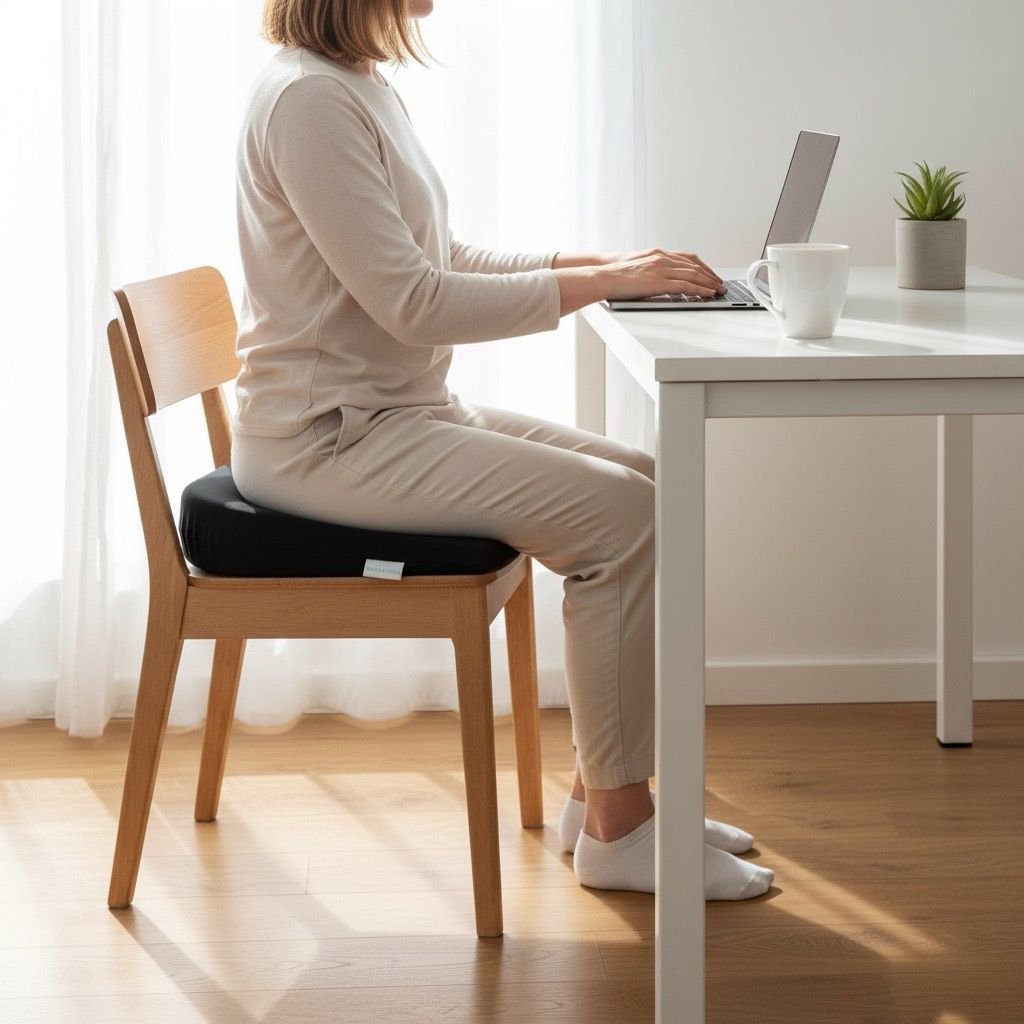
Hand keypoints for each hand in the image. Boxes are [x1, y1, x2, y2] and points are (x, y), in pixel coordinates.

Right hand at [598, 248, 724, 300]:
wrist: (604, 276)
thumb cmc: (616, 275)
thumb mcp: (638, 268)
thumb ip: (652, 270)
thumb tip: (659, 280)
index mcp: (658, 254)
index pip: (688, 258)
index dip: (703, 267)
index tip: (711, 274)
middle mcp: (663, 258)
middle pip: (695, 266)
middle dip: (710, 275)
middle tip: (720, 284)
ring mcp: (662, 269)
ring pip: (694, 274)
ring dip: (709, 283)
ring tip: (719, 291)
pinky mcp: (660, 281)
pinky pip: (686, 285)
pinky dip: (700, 289)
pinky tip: (708, 294)